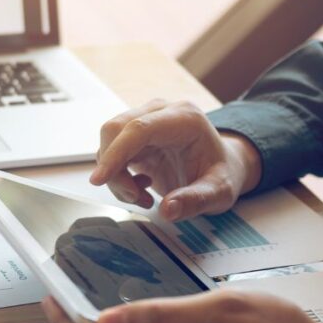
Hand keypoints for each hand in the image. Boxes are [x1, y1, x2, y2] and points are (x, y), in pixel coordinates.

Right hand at [90, 100, 261, 220]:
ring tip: (142, 197)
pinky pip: (112, 152)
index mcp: (184, 118)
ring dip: (116, 176)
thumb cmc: (222, 174)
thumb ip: (195, 200)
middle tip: (135, 198)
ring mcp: (146, 119)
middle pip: (115, 130)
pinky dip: (118, 176)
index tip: (99, 180)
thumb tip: (167, 210)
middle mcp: (161, 112)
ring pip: (109, 142)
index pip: (138, 129)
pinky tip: (140, 187)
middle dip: (114, 169)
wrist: (223, 166)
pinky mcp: (135, 135)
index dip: (115, 153)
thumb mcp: (219, 192)